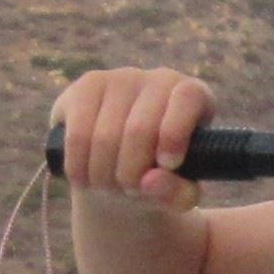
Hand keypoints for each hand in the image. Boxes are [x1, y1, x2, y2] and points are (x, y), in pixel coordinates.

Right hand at [50, 66, 214, 210]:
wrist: (121, 171)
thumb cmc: (161, 178)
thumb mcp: (181, 195)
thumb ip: (178, 194)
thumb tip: (150, 181)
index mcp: (196, 96)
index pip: (188, 98)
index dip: (175, 134)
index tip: (167, 165)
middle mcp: (160, 78)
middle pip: (139, 129)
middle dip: (132, 174)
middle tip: (131, 191)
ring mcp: (121, 77)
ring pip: (104, 136)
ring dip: (104, 176)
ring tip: (110, 187)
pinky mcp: (86, 86)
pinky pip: (77, 135)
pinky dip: (80, 167)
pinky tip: (86, 178)